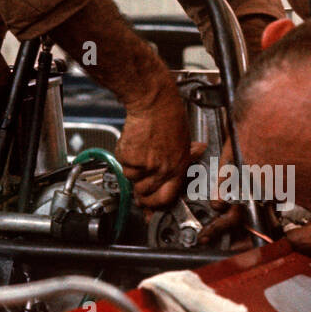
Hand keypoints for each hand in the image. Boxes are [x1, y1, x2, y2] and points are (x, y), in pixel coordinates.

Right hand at [116, 83, 204, 207]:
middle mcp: (163, 169)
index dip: (157, 206)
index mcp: (179, 167)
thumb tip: (187, 165)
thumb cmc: (170, 116)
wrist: (154, 102)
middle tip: (139, 182)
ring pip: (132, 181)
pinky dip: (125, 159)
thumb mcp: (185, 141)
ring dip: (133, 172)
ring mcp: (147, 165)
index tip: (150, 209)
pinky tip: (134, 145)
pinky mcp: (131, 157)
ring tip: (139, 153)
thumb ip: (183, 158)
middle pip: (146, 195)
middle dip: (141, 193)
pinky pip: (123, 167)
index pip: (167, 197)